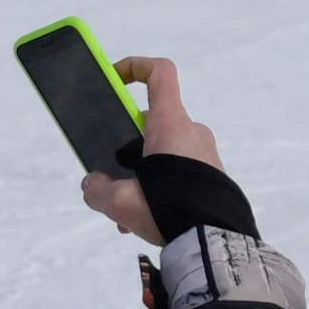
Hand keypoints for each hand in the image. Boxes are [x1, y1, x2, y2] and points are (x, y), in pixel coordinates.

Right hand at [78, 52, 222, 240]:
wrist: (216, 241)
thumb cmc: (170, 210)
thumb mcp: (120, 202)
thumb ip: (97, 190)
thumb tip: (93, 185)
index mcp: (171, 124)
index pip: (159, 74)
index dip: (135, 66)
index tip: (114, 76)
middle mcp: (192, 133)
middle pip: (153, 123)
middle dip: (128, 148)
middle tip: (113, 176)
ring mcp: (206, 155)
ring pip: (165, 154)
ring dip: (143, 175)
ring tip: (127, 212)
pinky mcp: (213, 178)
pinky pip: (181, 174)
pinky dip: (161, 189)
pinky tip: (148, 221)